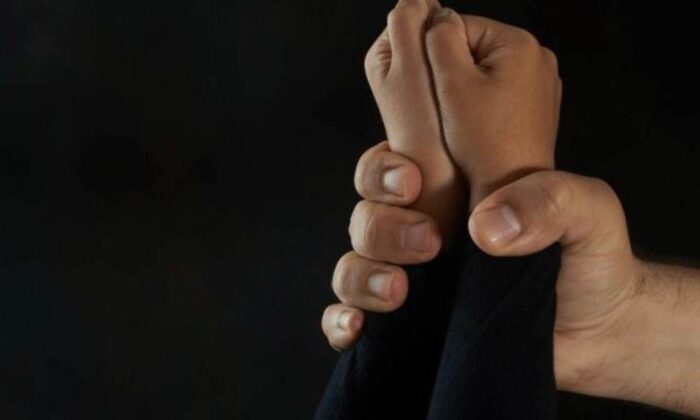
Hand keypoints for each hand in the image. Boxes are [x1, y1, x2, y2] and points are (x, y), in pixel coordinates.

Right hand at [322, 147, 640, 402]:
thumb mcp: (587, 211)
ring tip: (400, 291)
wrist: (599, 328)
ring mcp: (413, 277)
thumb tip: (486, 227)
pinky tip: (359, 328)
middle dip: (382, 226)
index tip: (412, 183)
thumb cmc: (590, 259)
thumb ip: (550, 199)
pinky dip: (343, 321)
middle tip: (429, 242)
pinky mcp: (407, 324)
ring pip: (353, 264)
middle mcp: (423, 228)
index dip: (385, 171)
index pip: (392, 165)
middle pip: (365, 213)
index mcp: (453, 191)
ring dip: (363, 275)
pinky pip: (352, 317)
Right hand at [425, 9, 561, 208]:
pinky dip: (481, 107)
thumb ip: (439, 39)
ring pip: (483, 74)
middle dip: (451, 74)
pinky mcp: (535, 109)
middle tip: (445, 108)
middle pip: (472, 50)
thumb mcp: (450, 84)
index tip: (429, 87)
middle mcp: (538, 59)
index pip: (459, 27)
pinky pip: (497, 95)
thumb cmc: (483, 144)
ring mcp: (540, 85)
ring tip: (460, 121)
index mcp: (519, 44)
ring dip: (463, 91)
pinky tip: (475, 129)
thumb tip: (435, 16)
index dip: (433, 55)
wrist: (511, 191)